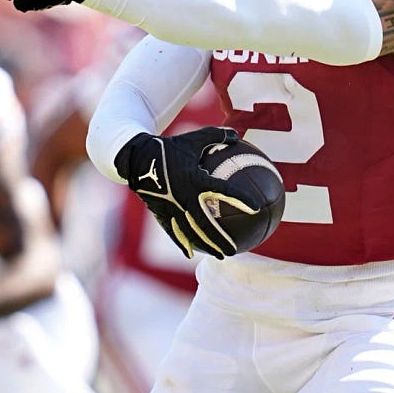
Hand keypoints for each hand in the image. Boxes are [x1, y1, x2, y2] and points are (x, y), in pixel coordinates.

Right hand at [114, 127, 259, 259]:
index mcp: (195, 180)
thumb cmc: (168, 147)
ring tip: (219, 256)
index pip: (224, 191)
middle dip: (219, 239)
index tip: (257, 207)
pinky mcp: (160, 212)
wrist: (136, 157)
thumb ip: (216, 137)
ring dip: (205, 245)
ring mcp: (171, 208)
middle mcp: (184, 198)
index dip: (241, 199)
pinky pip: (173, 230)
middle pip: (205, 225)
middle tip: (233, 251)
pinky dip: (182, 242)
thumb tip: (237, 136)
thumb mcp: (194, 139)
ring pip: (190, 232)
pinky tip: (189, 253)